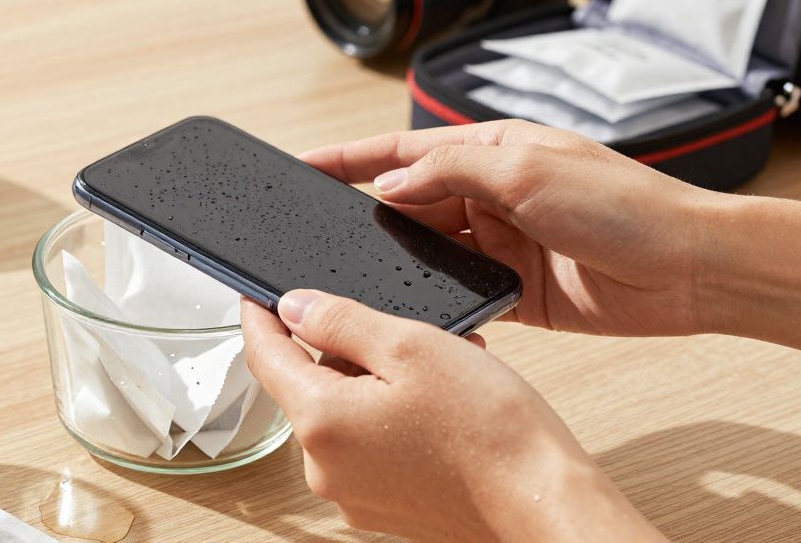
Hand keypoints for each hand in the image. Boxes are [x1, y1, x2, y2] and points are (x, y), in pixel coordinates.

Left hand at [242, 292, 661, 540]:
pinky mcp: (383, 506)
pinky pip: (370, 444)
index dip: (260, 316)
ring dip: (377, 381)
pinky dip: (393, 416)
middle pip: (309, 384)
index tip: (257, 294)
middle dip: (346, 349)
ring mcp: (352, 493)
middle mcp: (325, 467)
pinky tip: (440, 403)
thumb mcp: (410, 346)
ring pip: (344, 412)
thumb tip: (294, 307)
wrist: (543, 504)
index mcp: (321, 421)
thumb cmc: (490, 432)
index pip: (264, 356)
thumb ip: (340, 321)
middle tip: (401, 332)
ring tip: (438, 368)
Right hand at [302, 120, 722, 336]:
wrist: (687, 268)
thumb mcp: (525, 170)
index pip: (402, 152)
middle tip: (323, 235)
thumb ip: (450, 172)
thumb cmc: (625, 205)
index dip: (349, 159)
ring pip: (428, 250)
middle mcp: (491, 194)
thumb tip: (391, 184)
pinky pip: (459, 291)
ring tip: (367, 274)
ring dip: (403, 261)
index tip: (303, 164)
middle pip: (408, 203)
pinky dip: (439, 299)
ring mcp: (501, 242)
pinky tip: (419, 307)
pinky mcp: (515, 289)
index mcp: (491, 151)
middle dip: (369, 217)